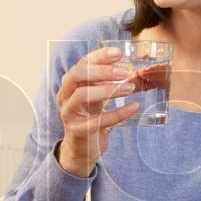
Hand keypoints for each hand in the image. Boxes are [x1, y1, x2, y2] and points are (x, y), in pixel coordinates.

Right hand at [56, 46, 141, 176]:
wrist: (82, 148)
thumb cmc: (91, 117)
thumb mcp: (96, 95)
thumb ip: (105, 81)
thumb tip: (126, 63)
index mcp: (70, 84)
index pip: (82, 63)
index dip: (99, 56)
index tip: (119, 53)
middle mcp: (65, 96)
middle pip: (77, 75)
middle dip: (102, 71)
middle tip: (125, 71)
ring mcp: (69, 113)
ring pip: (82, 95)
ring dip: (108, 89)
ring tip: (130, 87)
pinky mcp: (78, 131)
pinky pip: (98, 120)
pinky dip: (119, 112)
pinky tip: (134, 107)